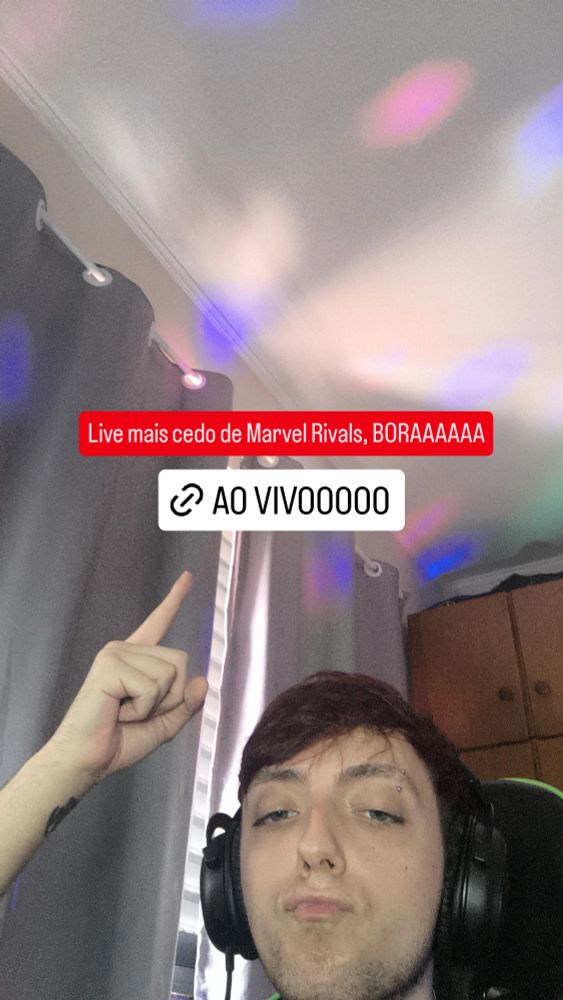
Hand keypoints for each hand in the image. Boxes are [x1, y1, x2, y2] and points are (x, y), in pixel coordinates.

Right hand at [46, 572, 207, 783]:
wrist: (87, 760)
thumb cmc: (118, 741)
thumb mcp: (163, 724)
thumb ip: (185, 705)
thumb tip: (201, 680)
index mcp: (136, 658)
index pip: (160, 622)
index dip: (175, 599)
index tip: (189, 576)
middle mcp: (125, 648)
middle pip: (180, 660)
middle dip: (170, 697)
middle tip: (137, 712)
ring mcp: (116, 653)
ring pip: (169, 675)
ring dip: (154, 705)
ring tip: (125, 712)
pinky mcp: (110, 665)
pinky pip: (152, 687)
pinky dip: (142, 710)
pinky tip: (118, 712)